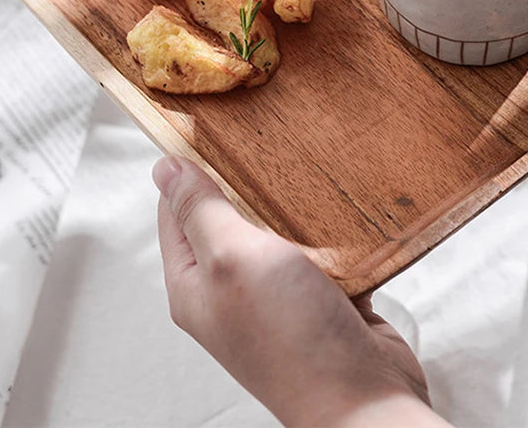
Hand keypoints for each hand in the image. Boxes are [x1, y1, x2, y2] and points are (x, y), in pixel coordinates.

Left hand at [152, 156, 450, 427]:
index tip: (208, 131)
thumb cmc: (293, 338)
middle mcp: (232, 290)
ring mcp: (276, 295)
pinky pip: (317, 250)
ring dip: (290, 205)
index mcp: (196, 284)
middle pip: (228, 219)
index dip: (188, 170)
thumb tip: (165, 169)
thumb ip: (201, 211)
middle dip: (245, 182)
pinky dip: (326, 230)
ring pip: (276, 232)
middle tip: (262, 142)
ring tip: (304, 168)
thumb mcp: (234, 258)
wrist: (363, 395)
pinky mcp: (319, 297)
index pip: (176, 213)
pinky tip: (337, 208)